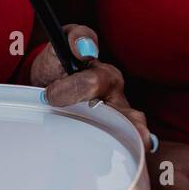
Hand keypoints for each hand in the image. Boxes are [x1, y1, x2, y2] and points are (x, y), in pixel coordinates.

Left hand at [30, 24, 149, 149]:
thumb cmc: (59, 61)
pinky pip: (121, 143)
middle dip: (123, 122)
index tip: (48, 95)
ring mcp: (115, 119)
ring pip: (129, 129)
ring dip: (130, 136)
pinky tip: (137, 152)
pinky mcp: (108, 135)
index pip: (94, 82)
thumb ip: (76, 37)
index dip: (71, 88)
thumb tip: (86, 51)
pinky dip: (124, 148)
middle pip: (124, 112)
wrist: (48, 83)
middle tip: (95, 124)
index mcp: (106, 75)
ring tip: (141, 143)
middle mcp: (116, 98)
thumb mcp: (64, 39)